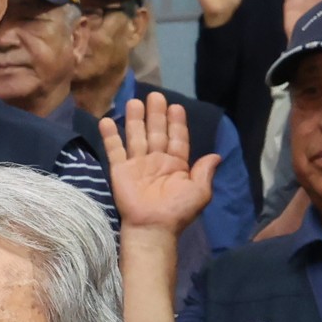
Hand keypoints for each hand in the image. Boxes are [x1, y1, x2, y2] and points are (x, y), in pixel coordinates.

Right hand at [99, 91, 223, 237]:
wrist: (153, 226)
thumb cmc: (177, 210)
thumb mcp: (200, 191)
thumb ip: (205, 172)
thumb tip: (216, 156)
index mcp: (176, 165)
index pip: (177, 138)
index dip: (176, 123)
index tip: (176, 106)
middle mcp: (156, 160)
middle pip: (156, 132)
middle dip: (156, 114)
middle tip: (155, 96)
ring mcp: (137, 164)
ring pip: (136, 136)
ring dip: (135, 119)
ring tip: (134, 101)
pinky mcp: (120, 170)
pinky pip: (114, 150)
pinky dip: (110, 136)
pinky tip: (106, 121)